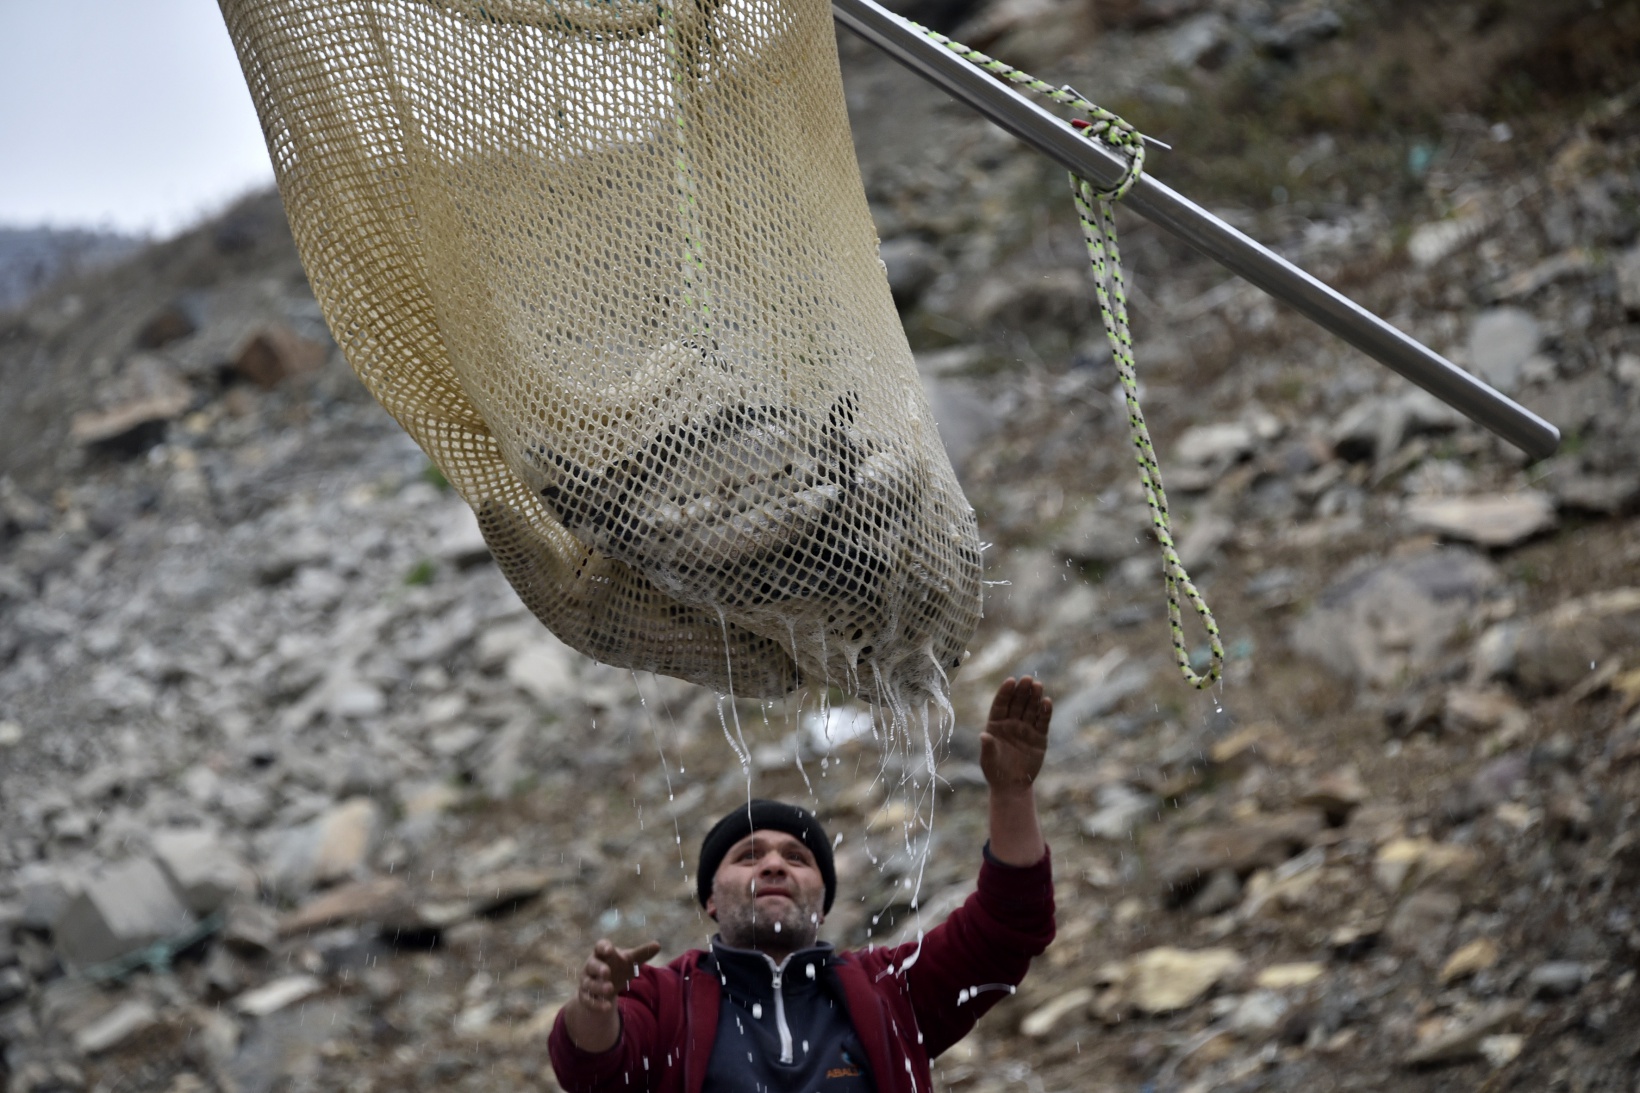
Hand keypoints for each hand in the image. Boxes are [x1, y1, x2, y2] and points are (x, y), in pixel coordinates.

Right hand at [578, 938, 661, 1011]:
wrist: (605, 987)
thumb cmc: (618, 968)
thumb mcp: (630, 961)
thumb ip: (642, 953)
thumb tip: (658, 945)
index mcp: (602, 953)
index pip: (600, 946)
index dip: (603, 947)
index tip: (608, 950)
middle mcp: (591, 966)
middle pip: (592, 965)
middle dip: (599, 969)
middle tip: (607, 972)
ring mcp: (586, 981)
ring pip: (589, 984)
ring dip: (599, 987)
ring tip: (610, 989)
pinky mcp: (585, 996)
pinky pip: (589, 1000)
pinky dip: (597, 1004)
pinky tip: (608, 1007)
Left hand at [980, 676, 1051, 794]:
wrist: (1012, 786)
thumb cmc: (995, 772)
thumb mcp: (988, 760)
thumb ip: (988, 747)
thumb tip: (984, 735)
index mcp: (996, 725)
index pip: (1000, 704)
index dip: (1005, 692)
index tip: (1010, 680)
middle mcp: (1011, 724)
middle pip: (1017, 703)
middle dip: (1022, 691)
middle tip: (1028, 678)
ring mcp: (1026, 729)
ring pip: (1031, 709)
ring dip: (1035, 697)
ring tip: (1038, 685)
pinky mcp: (1039, 737)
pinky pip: (1043, 722)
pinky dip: (1045, 712)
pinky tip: (1047, 702)